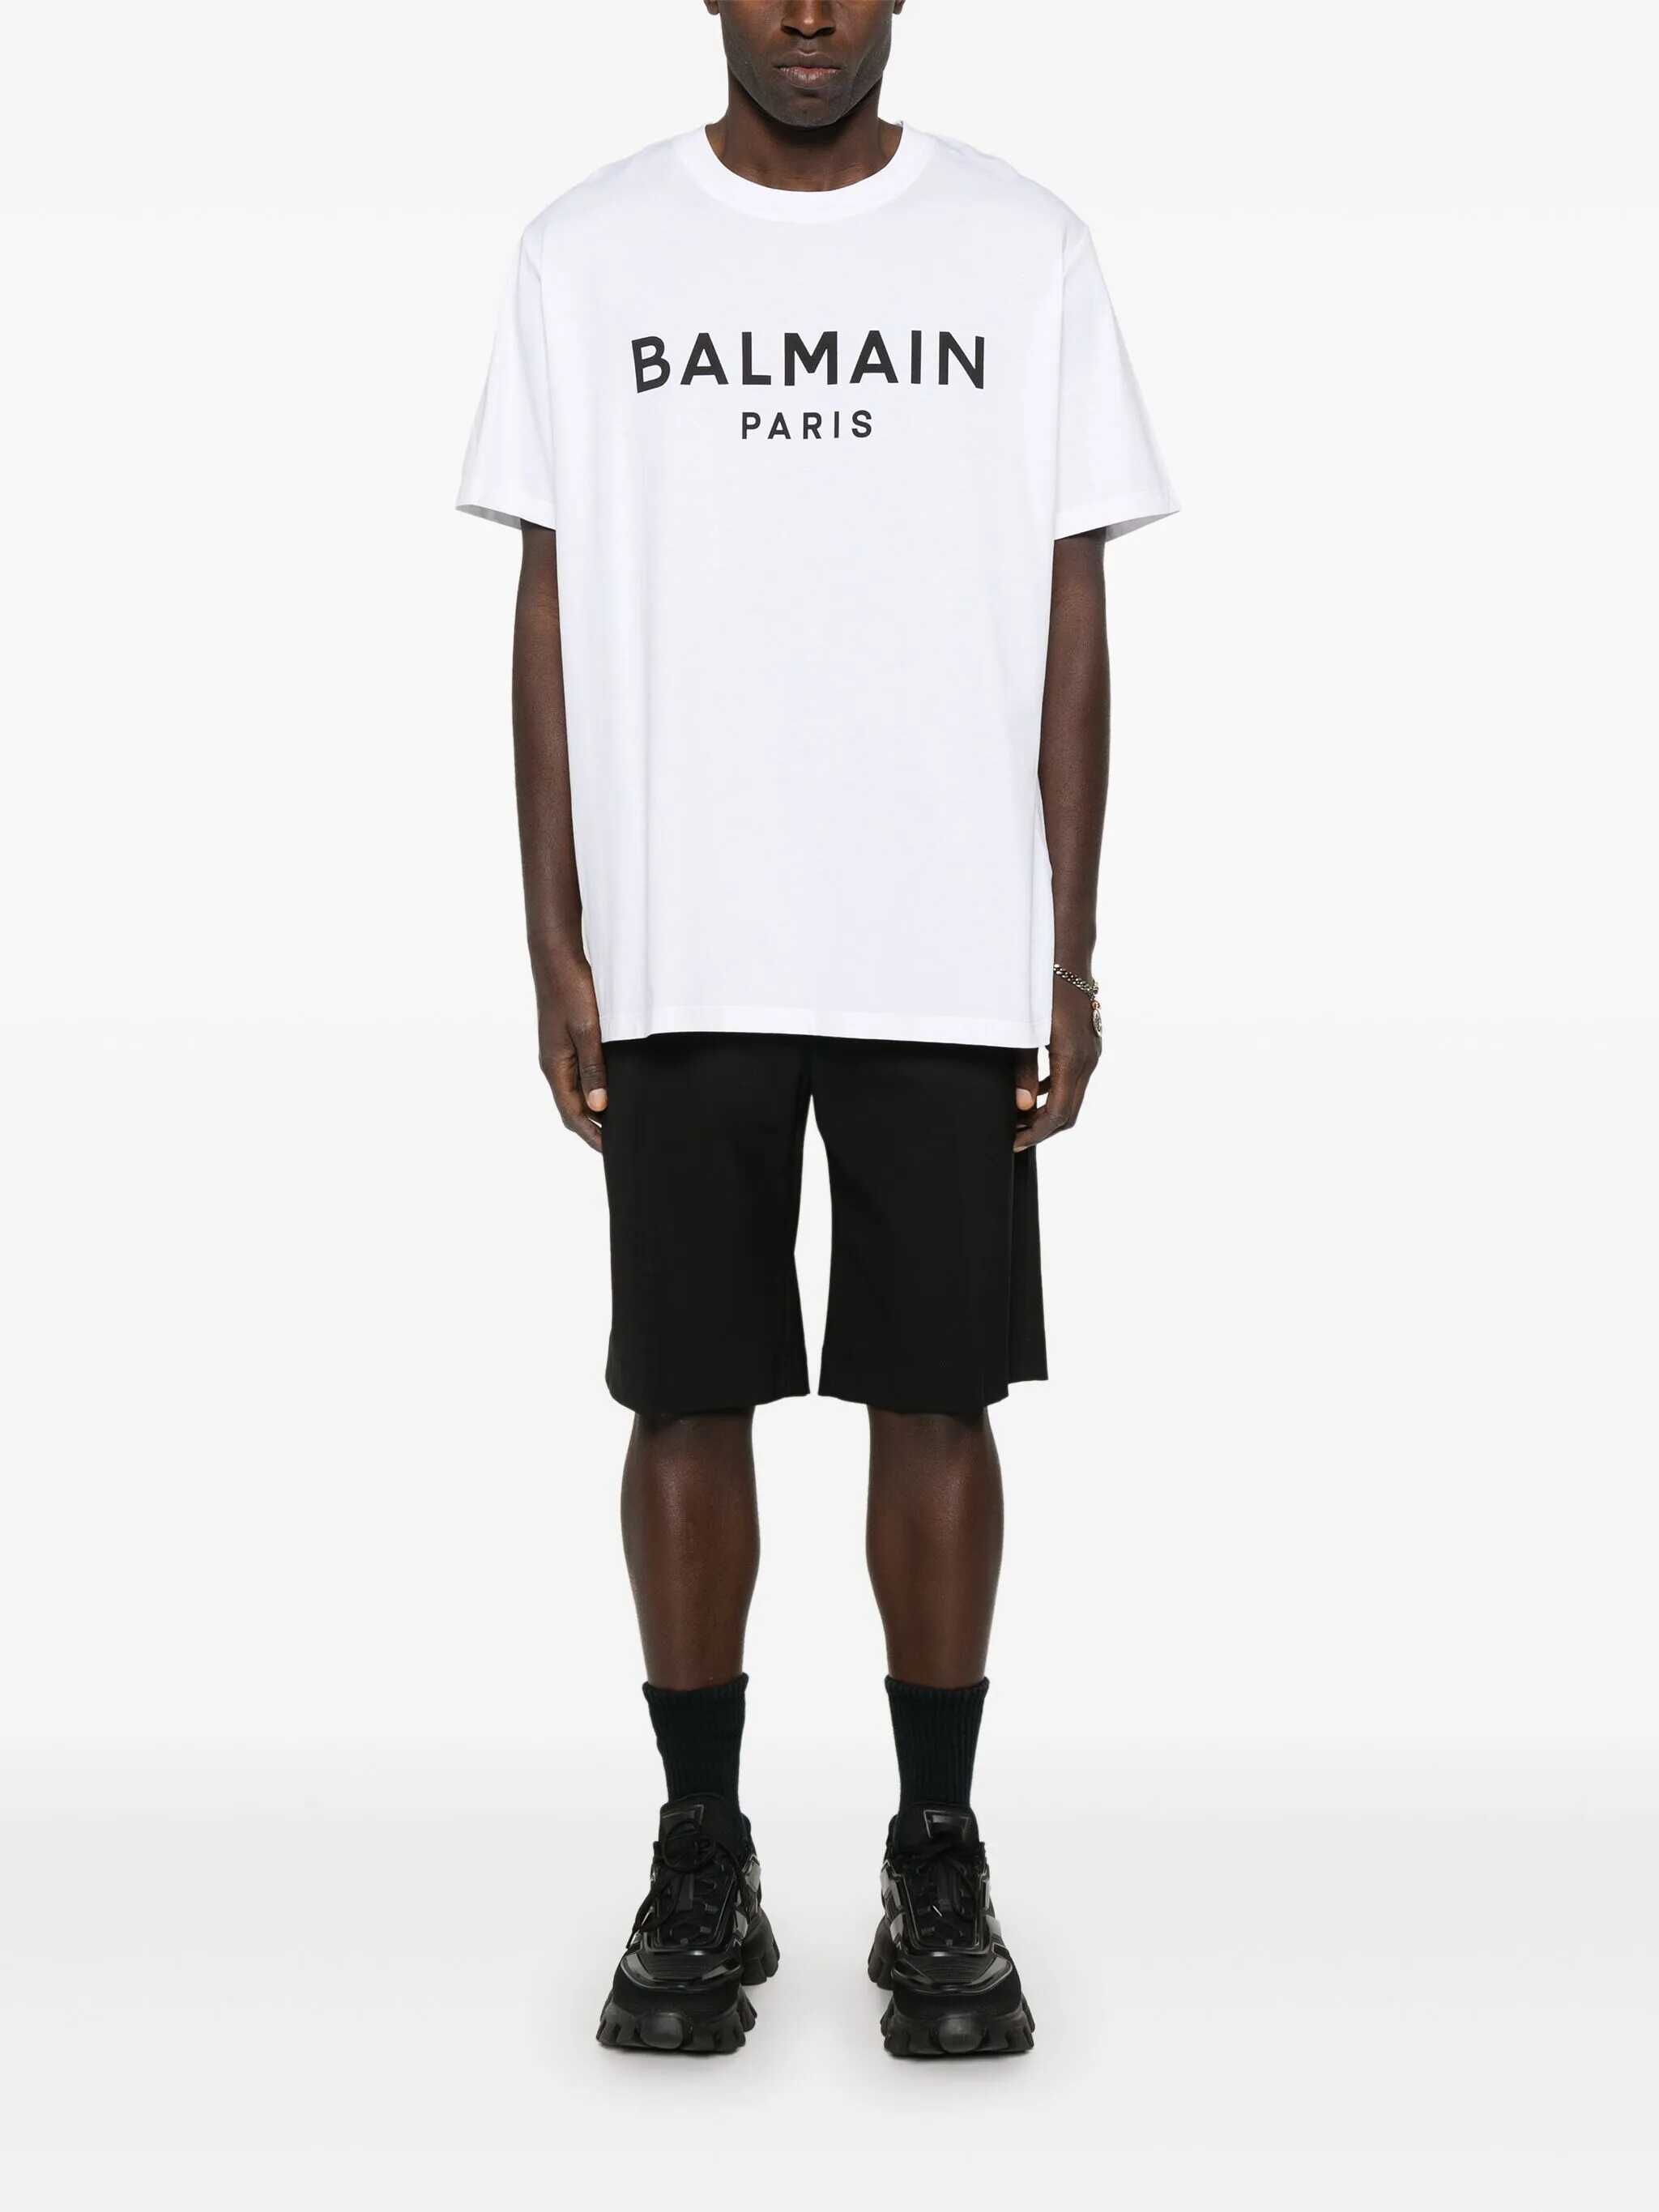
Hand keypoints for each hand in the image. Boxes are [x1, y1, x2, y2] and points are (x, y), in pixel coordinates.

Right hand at [533, 948, 606, 1151]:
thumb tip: (599, 1107)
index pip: (572, 1114)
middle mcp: (554, 1064)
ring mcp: (559, 1053)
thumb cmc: (571, 990)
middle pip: (573, 1107)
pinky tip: (613, 1089)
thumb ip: (593, 1069)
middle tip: (620, 1143)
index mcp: (555, 1067)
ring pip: (577, 1091)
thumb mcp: (587, 1030)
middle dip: (594, 1128)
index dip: (592, 1135)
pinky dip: (595, 1088)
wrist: (556, 956)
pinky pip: (580, 1074)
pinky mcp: (567, 1041)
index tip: (613, 1151)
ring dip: (595, 1109)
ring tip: (619, 1122)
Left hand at [1013, 979, 1101, 1152]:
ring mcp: (1090, 1052)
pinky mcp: (1087, 1045)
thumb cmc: (1042, 987)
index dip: (1036, 1132)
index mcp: (1073, 1060)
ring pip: (1072, 1096)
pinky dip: (1053, 1092)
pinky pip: (1073, 1079)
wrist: (1066, 957)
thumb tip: (1022, 1105)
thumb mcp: (1026, 1029)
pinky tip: (1031, 1092)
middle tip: (1014, 1135)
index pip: (1059, 1113)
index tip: (1014, 1142)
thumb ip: (1023, 1069)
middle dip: (1041, 1128)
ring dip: (1048, 1112)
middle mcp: (1087, 1060)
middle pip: (1069, 1112)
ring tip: (1019, 1118)